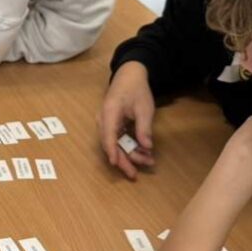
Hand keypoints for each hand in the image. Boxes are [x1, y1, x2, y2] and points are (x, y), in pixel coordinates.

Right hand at [99, 62, 156, 178]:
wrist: (129, 76)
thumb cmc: (136, 90)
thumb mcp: (144, 108)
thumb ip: (144, 128)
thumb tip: (146, 147)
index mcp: (109, 113)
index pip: (108, 136)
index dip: (112, 151)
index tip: (115, 164)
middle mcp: (103, 120)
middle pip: (110, 144)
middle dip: (123, 160)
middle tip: (135, 175)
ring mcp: (106, 123)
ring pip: (114, 144)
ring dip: (129, 154)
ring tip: (148, 160)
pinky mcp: (111, 125)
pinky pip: (118, 139)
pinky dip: (129, 147)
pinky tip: (142, 151)